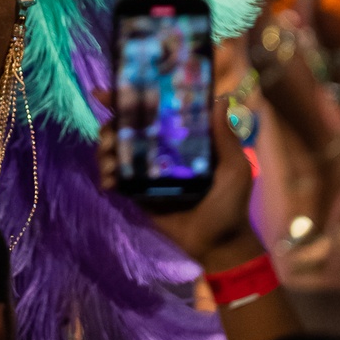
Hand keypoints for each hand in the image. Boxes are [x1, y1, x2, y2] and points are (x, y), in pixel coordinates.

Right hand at [99, 97, 260, 272]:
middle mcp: (160, 150)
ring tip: (109, 160)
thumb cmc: (230, 204)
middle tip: (109, 134)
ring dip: (105, 150)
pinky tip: (108, 182)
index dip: (129, 99)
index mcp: (180, 138)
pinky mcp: (138, 194)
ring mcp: (146, 172)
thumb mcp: (234, 168)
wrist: (220, 246)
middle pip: (127, 129)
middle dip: (111, 126)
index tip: (107, 92)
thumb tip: (219, 99)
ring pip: (116, 151)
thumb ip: (225, 137)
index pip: (153, 112)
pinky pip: (116, 179)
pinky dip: (106, 176)